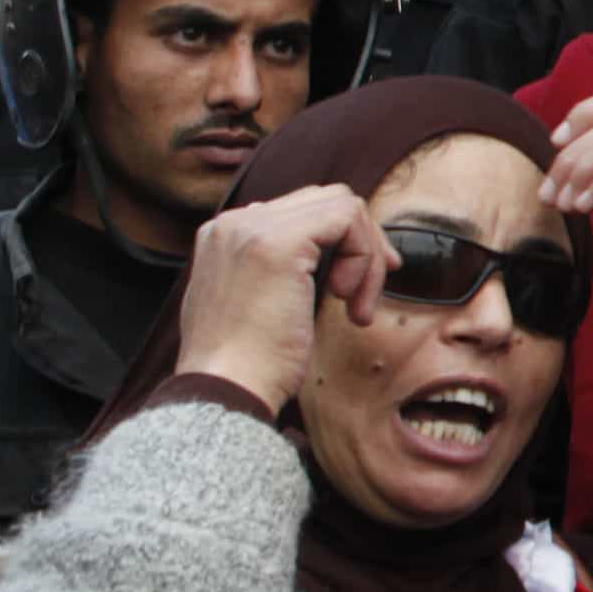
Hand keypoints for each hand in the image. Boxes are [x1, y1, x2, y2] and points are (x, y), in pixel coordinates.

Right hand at [174, 184, 394, 415]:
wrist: (224, 390)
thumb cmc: (246, 364)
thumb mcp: (256, 303)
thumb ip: (278, 270)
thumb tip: (327, 258)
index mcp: (224, 235)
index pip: (300, 212)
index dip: (342, 241)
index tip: (359, 282)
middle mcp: (233, 222)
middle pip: (324, 200)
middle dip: (362, 243)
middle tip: (368, 292)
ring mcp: (252, 227)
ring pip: (342, 206)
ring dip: (366, 256)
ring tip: (355, 306)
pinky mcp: (278, 242)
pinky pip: (348, 218)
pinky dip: (364, 257)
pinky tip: (347, 300)